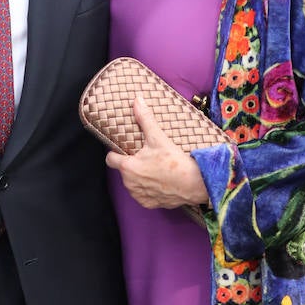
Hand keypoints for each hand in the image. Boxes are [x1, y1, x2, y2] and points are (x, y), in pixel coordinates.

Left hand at [106, 97, 208, 211]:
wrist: (194, 183)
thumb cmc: (174, 161)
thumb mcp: (157, 137)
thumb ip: (144, 118)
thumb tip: (137, 100)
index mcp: (127, 167)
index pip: (110, 159)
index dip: (116, 153)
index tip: (124, 149)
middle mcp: (129, 183)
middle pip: (123, 170)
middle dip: (131, 164)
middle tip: (146, 156)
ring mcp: (139, 195)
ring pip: (132, 183)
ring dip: (139, 177)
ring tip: (154, 168)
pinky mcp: (149, 204)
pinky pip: (143, 195)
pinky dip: (148, 189)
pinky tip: (159, 181)